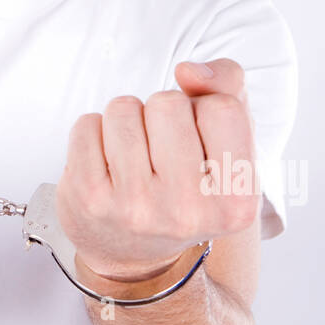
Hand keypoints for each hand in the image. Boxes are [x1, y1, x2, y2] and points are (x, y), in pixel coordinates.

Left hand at [56, 59, 258, 281]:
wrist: (133, 254)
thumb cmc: (186, 183)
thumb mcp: (226, 143)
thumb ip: (228, 88)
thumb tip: (188, 70)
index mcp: (237, 201)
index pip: (224, 107)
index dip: (204, 111)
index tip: (198, 141)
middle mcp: (188, 212)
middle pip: (169, 103)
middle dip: (161, 114)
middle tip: (160, 152)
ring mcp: (134, 207)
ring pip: (124, 108)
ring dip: (126, 121)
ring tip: (133, 157)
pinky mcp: (89, 198)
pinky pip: (87, 123)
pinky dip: (94, 132)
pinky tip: (106, 164)